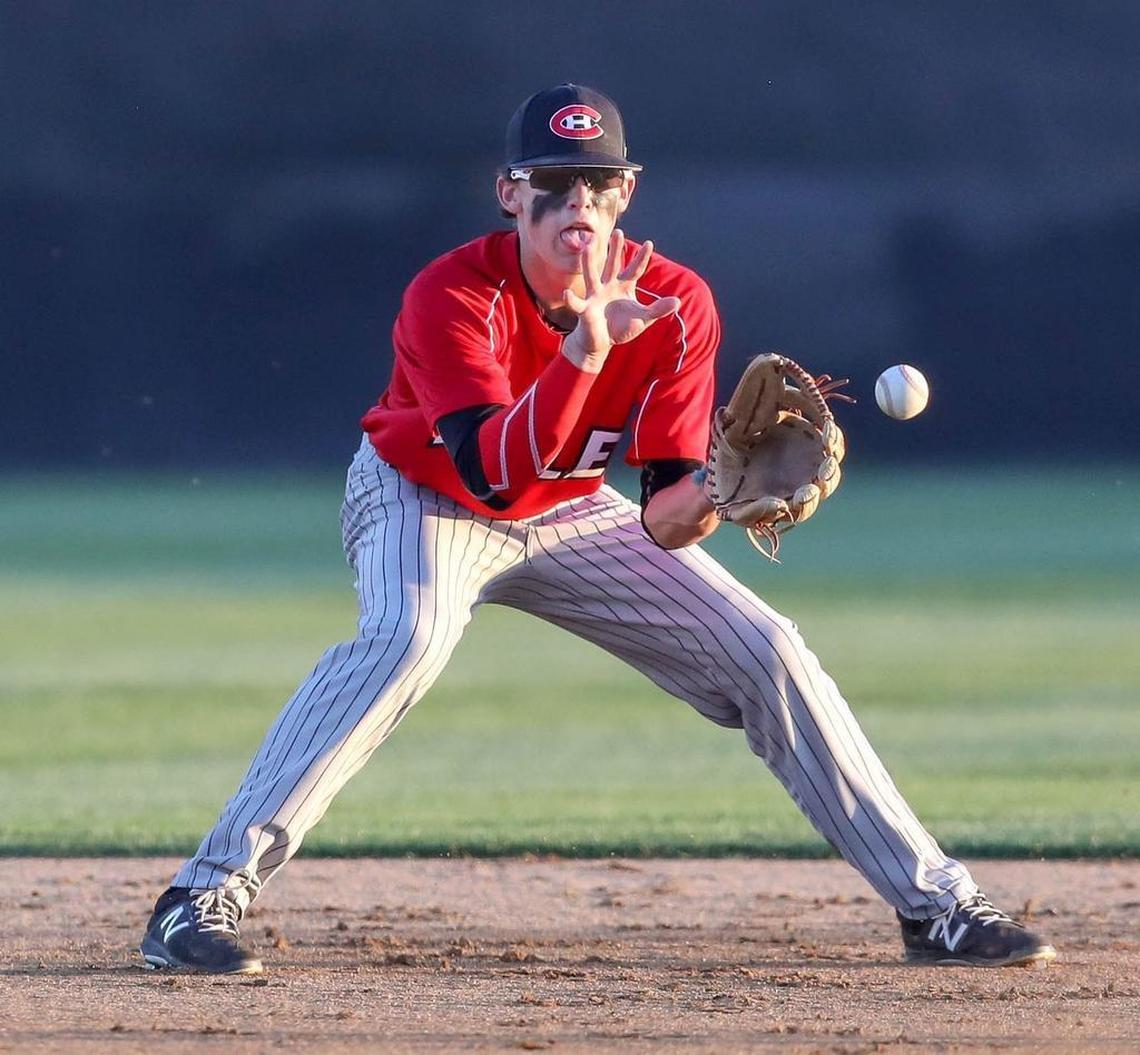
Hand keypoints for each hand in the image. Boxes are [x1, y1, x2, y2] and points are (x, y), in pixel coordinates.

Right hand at [561, 230, 680, 371]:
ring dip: (588, 262)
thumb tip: (678, 302)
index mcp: (624, 286)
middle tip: (618, 232)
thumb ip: (658, 309)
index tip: (649, 243)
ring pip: (592, 276)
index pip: (635, 269)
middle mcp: (609, 286)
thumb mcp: (643, 319)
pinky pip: (577, 304)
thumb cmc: (620, 327)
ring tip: (586, 247)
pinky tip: (567, 294)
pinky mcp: (585, 309)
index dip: (642, 258)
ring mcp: (595, 296)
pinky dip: (572, 300)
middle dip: (615, 249)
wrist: (600, 342)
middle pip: (613, 265)